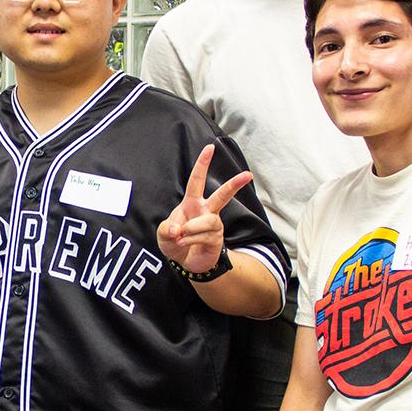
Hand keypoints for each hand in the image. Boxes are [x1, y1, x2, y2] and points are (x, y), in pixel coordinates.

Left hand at [157, 144, 252, 273]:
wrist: (184, 262)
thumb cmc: (174, 242)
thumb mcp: (163, 233)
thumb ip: (166, 228)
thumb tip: (177, 229)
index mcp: (192, 203)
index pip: (197, 180)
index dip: (203, 164)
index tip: (210, 147)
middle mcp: (206, 211)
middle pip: (222, 195)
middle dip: (235, 184)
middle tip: (248, 174)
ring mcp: (213, 225)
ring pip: (208, 221)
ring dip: (190, 230)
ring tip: (180, 238)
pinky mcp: (216, 239)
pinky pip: (204, 236)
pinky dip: (190, 240)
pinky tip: (185, 244)